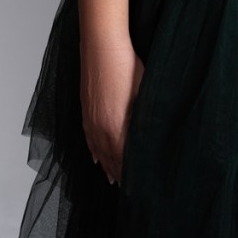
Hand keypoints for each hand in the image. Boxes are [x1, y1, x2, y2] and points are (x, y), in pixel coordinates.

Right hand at [80, 36, 143, 184]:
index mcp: (117, 126)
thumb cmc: (126, 65)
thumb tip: (151, 136)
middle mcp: (100, 128)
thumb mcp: (144, 93)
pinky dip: (94, 151)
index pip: (124, 159)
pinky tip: (96, 159)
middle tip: (130, 192)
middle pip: (111, 159)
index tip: (139, 188)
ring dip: (107, 166)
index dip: (131, 174)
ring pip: (99, 151)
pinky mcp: (86, 110)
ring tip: (114, 180)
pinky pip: (88, 139)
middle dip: (120, 174)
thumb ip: (145, 118)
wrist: (102, 46)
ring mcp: (90, 119)